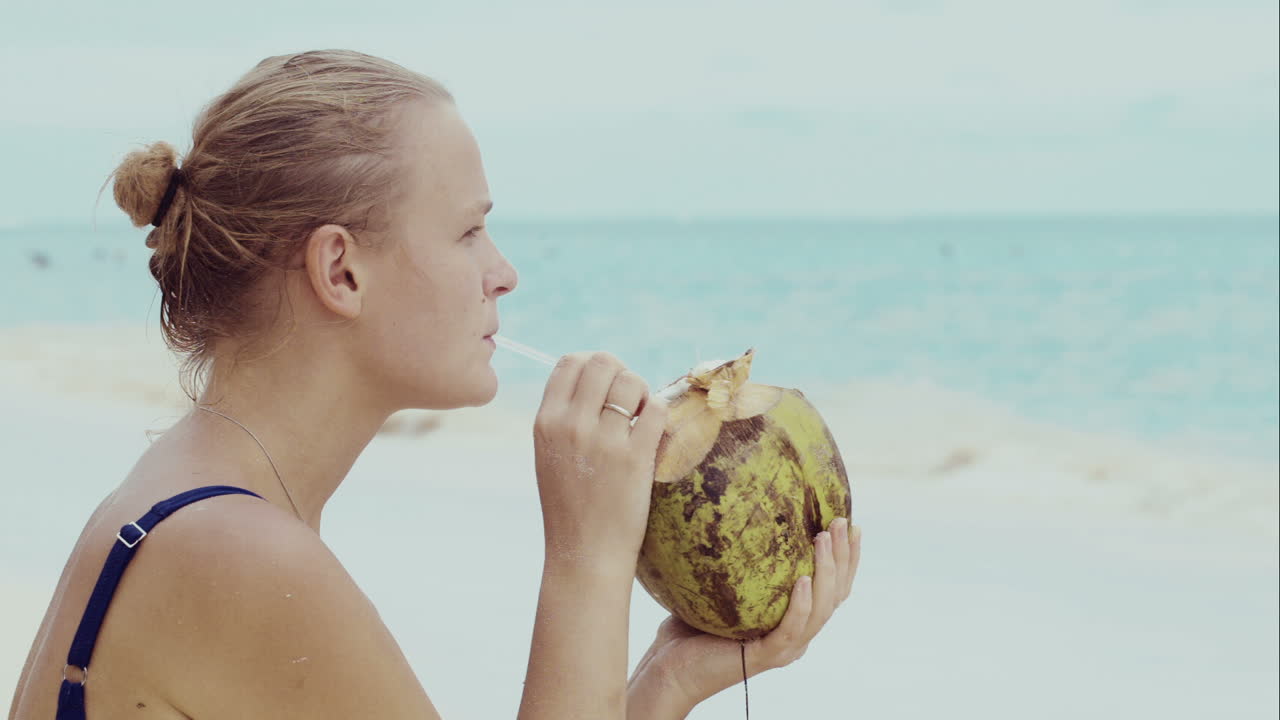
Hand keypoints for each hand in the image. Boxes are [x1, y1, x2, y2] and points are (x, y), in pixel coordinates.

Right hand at [533, 352, 667, 572]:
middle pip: (603, 362)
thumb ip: (564, 417)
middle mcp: (571, 425)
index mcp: (546, 422)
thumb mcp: (550, 455)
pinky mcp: (635, 458)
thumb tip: (595, 379)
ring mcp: (604, 441)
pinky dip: (659, 412)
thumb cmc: (570, 505)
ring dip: (642, 392)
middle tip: (629, 398)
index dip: (592, 364)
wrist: (584, 554)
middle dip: (622, 373)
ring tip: (641, 416)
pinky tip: (653, 432)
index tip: (605, 383)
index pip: (569, 362)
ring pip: (632, 381)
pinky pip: (657, 409)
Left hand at [628, 518, 861, 714]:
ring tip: (823, 539)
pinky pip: (791, 629)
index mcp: (794, 622)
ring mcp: (784, 649)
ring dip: (827, 573)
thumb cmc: (691, 627)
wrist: (670, 670)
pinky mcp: (766, 657)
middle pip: (834, 596)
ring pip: (821, 610)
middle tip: (841, 522)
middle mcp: (797, 637)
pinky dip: (801, 604)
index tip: (850, 525)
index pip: (832, 590)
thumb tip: (740, 513)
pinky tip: (803, 579)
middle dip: (843, 557)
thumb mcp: (724, 588)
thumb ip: (742, 563)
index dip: (846, 560)